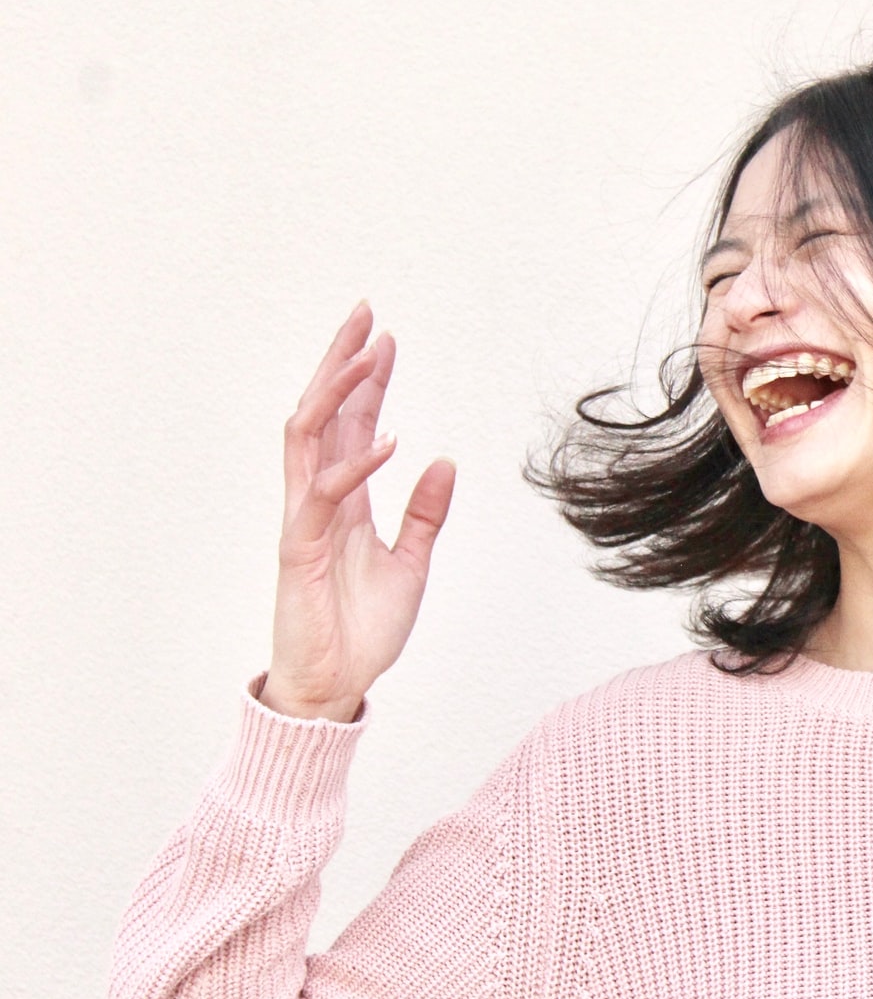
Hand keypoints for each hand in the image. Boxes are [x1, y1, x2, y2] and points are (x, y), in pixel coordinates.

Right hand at [261, 302, 455, 720]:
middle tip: (365, 314)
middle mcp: (319, 499)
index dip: (368, 380)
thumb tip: (446, 460)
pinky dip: (356, 466)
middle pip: (322, 413)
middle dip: (341, 362)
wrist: (337, 685)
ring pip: (309, 438)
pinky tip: (389, 439)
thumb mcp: (412, 562)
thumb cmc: (363, 628)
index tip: (386, 336)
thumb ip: (425, 513)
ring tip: (368, 355)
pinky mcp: (300, 549)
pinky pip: (324, 496)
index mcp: (345, 499)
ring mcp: (305, 520)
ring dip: (338, 394)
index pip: (352, 424)